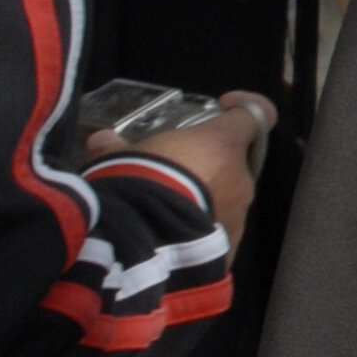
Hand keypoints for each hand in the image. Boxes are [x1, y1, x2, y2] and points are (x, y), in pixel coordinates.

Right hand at [93, 92, 275, 246]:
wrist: (138, 242)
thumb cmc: (135, 184)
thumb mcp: (117, 158)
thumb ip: (115, 147)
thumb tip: (101, 140)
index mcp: (222, 145)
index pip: (255, 114)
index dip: (243, 107)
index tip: (223, 107)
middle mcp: (241, 179)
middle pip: (234, 163)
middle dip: (207, 166)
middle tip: (171, 176)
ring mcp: (238, 216)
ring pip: (227, 200)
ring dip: (202, 201)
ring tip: (164, 213)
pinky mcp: (228, 250)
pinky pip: (217, 234)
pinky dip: (198, 233)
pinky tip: (169, 239)